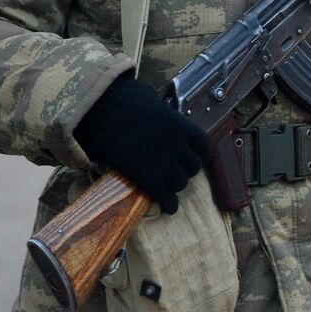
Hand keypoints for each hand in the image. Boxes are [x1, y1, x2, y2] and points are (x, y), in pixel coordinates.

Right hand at [74, 73, 210, 213]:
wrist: (107, 116)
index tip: (195, 159)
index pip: (204, 147)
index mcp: (184, 128)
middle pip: (193, 168)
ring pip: (181, 183)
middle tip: (176, 172)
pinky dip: (169, 204)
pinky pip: (166, 197)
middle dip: (186, 171)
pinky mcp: (149, 179)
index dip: (201, 155)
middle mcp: (179, 147)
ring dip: (176, 186)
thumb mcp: (156, 105)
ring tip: (167, 186)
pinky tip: (167, 207)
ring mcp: (165, 164)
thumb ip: (167, 116)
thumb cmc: (128, 104)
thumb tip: (166, 114)